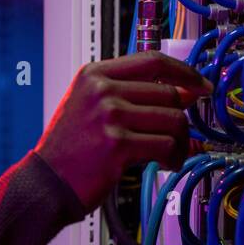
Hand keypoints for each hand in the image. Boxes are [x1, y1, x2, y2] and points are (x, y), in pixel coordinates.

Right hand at [35, 51, 210, 213]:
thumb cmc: (68, 150)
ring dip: (180, 141)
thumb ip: (129, 94)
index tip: (199, 84)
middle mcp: (101, 91)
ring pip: (173, 120)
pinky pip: (166, 145)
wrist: (44, 183)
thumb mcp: (88, 107)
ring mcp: (109, 116)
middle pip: (168, 93)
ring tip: (171, 154)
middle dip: (182, 117)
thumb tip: (183, 92)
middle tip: (180, 134)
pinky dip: (174, 157)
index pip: (152, 60)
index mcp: (94, 75)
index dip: (183, 71)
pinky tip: (165, 163)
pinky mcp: (118, 145)